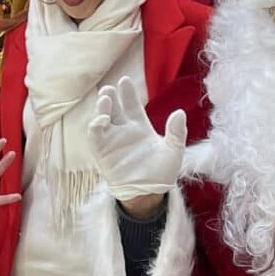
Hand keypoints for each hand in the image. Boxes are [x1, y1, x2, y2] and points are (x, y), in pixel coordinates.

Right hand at [88, 79, 187, 204]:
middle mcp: (123, 131)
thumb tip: (179, 112)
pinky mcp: (103, 151)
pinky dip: (96, 125)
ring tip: (105, 98)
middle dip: (110, 96)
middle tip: (110, 88)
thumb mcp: (174, 152)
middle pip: (114, 108)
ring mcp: (112, 140)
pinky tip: (103, 119)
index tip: (124, 80)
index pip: (132, 105)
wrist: (148, 195)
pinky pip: (95, 135)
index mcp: (140, 127)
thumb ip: (177, 133)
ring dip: (102, 107)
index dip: (128, 93)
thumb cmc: (162, 173)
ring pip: (102, 118)